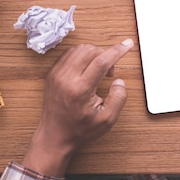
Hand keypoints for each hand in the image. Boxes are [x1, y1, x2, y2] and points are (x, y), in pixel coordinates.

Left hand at [22, 39, 133, 175]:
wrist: (55, 135)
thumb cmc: (80, 129)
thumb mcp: (107, 120)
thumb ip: (118, 98)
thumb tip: (119, 81)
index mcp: (80, 90)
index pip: (101, 61)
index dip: (117, 50)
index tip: (128, 44)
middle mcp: (66, 78)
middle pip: (91, 51)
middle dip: (106, 55)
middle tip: (110, 72)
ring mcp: (57, 74)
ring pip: (80, 49)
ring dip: (94, 54)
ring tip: (98, 71)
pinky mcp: (52, 73)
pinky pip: (70, 54)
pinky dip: (83, 56)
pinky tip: (87, 69)